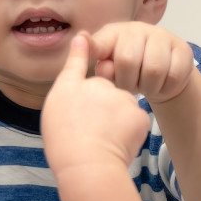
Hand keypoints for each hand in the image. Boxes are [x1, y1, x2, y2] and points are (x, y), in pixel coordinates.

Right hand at [42, 32, 148, 176]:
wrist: (87, 164)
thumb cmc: (65, 136)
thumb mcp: (59, 98)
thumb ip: (73, 67)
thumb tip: (82, 36)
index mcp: (80, 84)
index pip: (87, 77)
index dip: (87, 88)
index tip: (85, 95)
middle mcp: (104, 87)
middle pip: (107, 96)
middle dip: (104, 111)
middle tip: (90, 133)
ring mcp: (124, 101)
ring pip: (123, 110)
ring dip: (117, 123)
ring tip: (102, 142)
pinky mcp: (140, 117)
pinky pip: (135, 124)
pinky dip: (129, 134)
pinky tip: (118, 145)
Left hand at [90, 22, 194, 104]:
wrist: (165, 74)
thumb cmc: (132, 71)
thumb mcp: (113, 70)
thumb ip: (104, 68)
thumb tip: (96, 58)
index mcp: (115, 33)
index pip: (101, 42)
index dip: (92, 47)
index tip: (88, 53)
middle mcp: (138, 29)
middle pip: (127, 60)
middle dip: (128, 82)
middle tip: (131, 87)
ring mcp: (163, 36)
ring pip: (154, 70)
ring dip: (148, 87)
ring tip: (146, 86)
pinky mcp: (183, 49)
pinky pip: (173, 75)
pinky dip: (166, 88)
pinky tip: (162, 85)